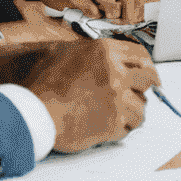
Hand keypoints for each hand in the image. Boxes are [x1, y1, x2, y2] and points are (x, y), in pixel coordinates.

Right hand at [23, 37, 160, 153]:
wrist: (31, 109)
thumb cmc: (41, 81)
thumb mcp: (66, 51)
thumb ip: (91, 54)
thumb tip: (106, 57)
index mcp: (105, 52)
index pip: (141, 55)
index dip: (147, 65)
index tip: (149, 74)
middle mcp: (116, 73)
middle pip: (148, 79)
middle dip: (147, 87)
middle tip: (143, 94)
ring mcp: (116, 99)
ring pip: (142, 108)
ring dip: (134, 111)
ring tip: (123, 114)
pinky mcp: (111, 124)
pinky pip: (129, 128)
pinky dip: (123, 128)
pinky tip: (111, 126)